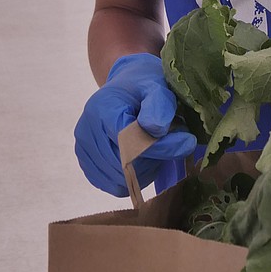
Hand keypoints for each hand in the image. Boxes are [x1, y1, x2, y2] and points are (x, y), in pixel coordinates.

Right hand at [74, 53, 196, 196]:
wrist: (126, 87)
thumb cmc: (144, 85)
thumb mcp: (157, 86)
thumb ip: (159, 106)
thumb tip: (156, 130)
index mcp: (101, 108)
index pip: (131, 140)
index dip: (161, 146)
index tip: (187, 142)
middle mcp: (86, 130)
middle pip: (125, 163)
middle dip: (155, 158)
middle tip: (175, 144)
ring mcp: (83, 149)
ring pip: (121, 179)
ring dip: (146, 170)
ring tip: (158, 148)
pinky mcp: (87, 164)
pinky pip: (114, 186)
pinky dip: (134, 178)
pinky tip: (144, 158)